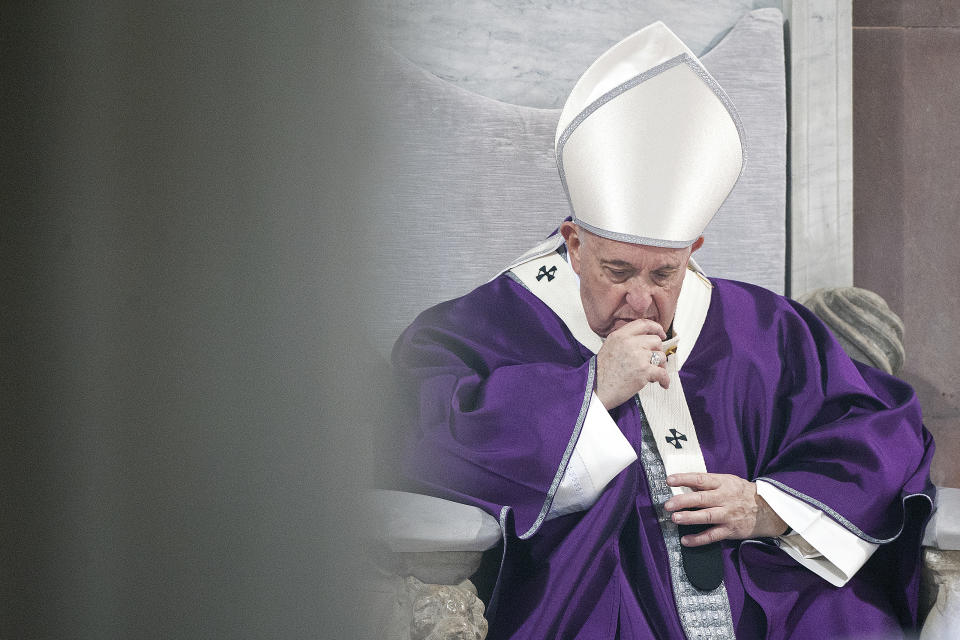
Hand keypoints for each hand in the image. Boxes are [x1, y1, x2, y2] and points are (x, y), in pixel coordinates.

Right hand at [595, 319, 668, 408]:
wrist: (596, 389)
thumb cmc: (600, 373)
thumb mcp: (609, 347)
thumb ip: (625, 340)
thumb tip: (643, 340)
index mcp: (620, 336)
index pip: (644, 324)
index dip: (656, 328)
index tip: (661, 334)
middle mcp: (630, 343)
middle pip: (656, 340)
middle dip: (657, 351)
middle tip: (654, 360)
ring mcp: (638, 357)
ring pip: (661, 356)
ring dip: (660, 366)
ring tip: (653, 374)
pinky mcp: (644, 371)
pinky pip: (663, 373)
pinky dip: (665, 380)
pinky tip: (662, 383)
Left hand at [663, 473, 787, 545]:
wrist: (768, 510)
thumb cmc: (743, 493)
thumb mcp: (728, 481)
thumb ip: (708, 483)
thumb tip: (688, 484)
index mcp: (723, 483)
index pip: (701, 479)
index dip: (684, 479)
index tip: (669, 480)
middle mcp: (725, 498)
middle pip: (701, 498)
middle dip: (683, 501)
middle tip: (668, 504)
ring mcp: (727, 515)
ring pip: (706, 517)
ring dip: (689, 518)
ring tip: (675, 519)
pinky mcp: (730, 530)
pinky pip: (712, 536)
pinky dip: (699, 539)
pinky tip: (686, 540)